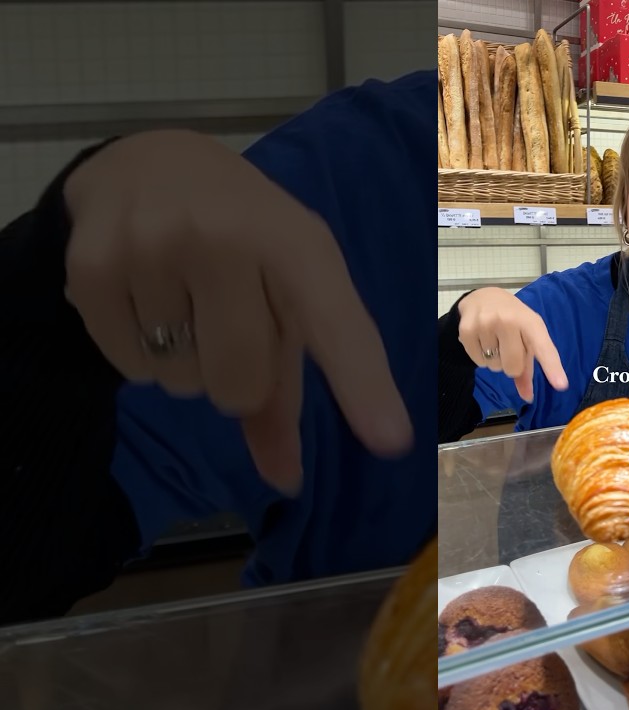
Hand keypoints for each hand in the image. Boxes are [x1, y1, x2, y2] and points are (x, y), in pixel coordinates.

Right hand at [63, 130, 412, 494]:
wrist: (152, 164)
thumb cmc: (244, 241)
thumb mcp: (286, 293)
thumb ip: (287, 389)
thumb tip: (285, 482)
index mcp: (298, 245)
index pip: (337, 328)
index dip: (364, 387)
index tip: (392, 441)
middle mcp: (228, 239)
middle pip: (240, 387)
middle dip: (236, 378)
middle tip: (227, 322)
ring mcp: (154, 246)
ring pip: (180, 383)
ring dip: (185, 364)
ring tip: (185, 299)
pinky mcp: (91, 265)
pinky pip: (129, 368)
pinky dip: (139, 354)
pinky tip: (146, 298)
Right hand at [457, 287, 568, 402]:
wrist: (484, 297)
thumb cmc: (513, 320)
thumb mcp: (527, 337)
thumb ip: (528, 369)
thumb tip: (528, 398)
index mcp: (530, 322)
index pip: (543, 348)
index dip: (552, 367)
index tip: (561, 385)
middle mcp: (509, 320)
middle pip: (513, 368)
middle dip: (512, 365)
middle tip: (508, 347)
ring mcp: (486, 323)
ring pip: (494, 367)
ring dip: (495, 360)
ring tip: (494, 340)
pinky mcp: (467, 330)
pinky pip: (478, 362)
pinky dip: (480, 357)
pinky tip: (482, 340)